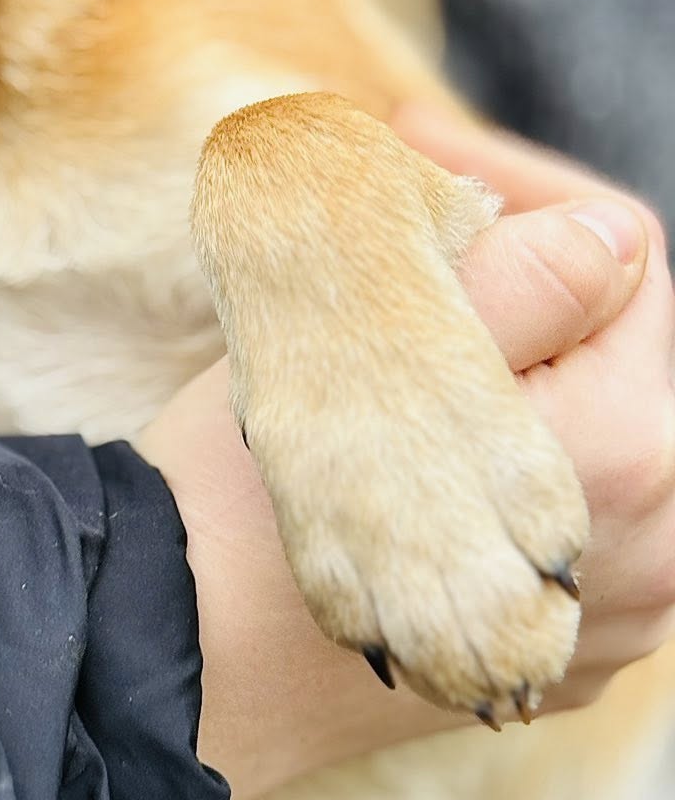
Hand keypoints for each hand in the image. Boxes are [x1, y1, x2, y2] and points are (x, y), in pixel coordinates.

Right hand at [142, 109, 673, 799]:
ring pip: (586, 431)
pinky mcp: (552, 657)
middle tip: (400, 205)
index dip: (515, 182)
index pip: (622, 260)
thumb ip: (524, 276)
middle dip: (513, 268)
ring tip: (395, 307)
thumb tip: (607, 235)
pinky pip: (554, 519)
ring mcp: (607, 620)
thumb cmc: (252, 487)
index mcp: (631, 456)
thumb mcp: (375, 341)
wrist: (173, 655)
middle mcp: (653, 555)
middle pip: (612, 349)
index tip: (412, 142)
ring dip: (502, 357)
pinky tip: (403, 418)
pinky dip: (493, 456)